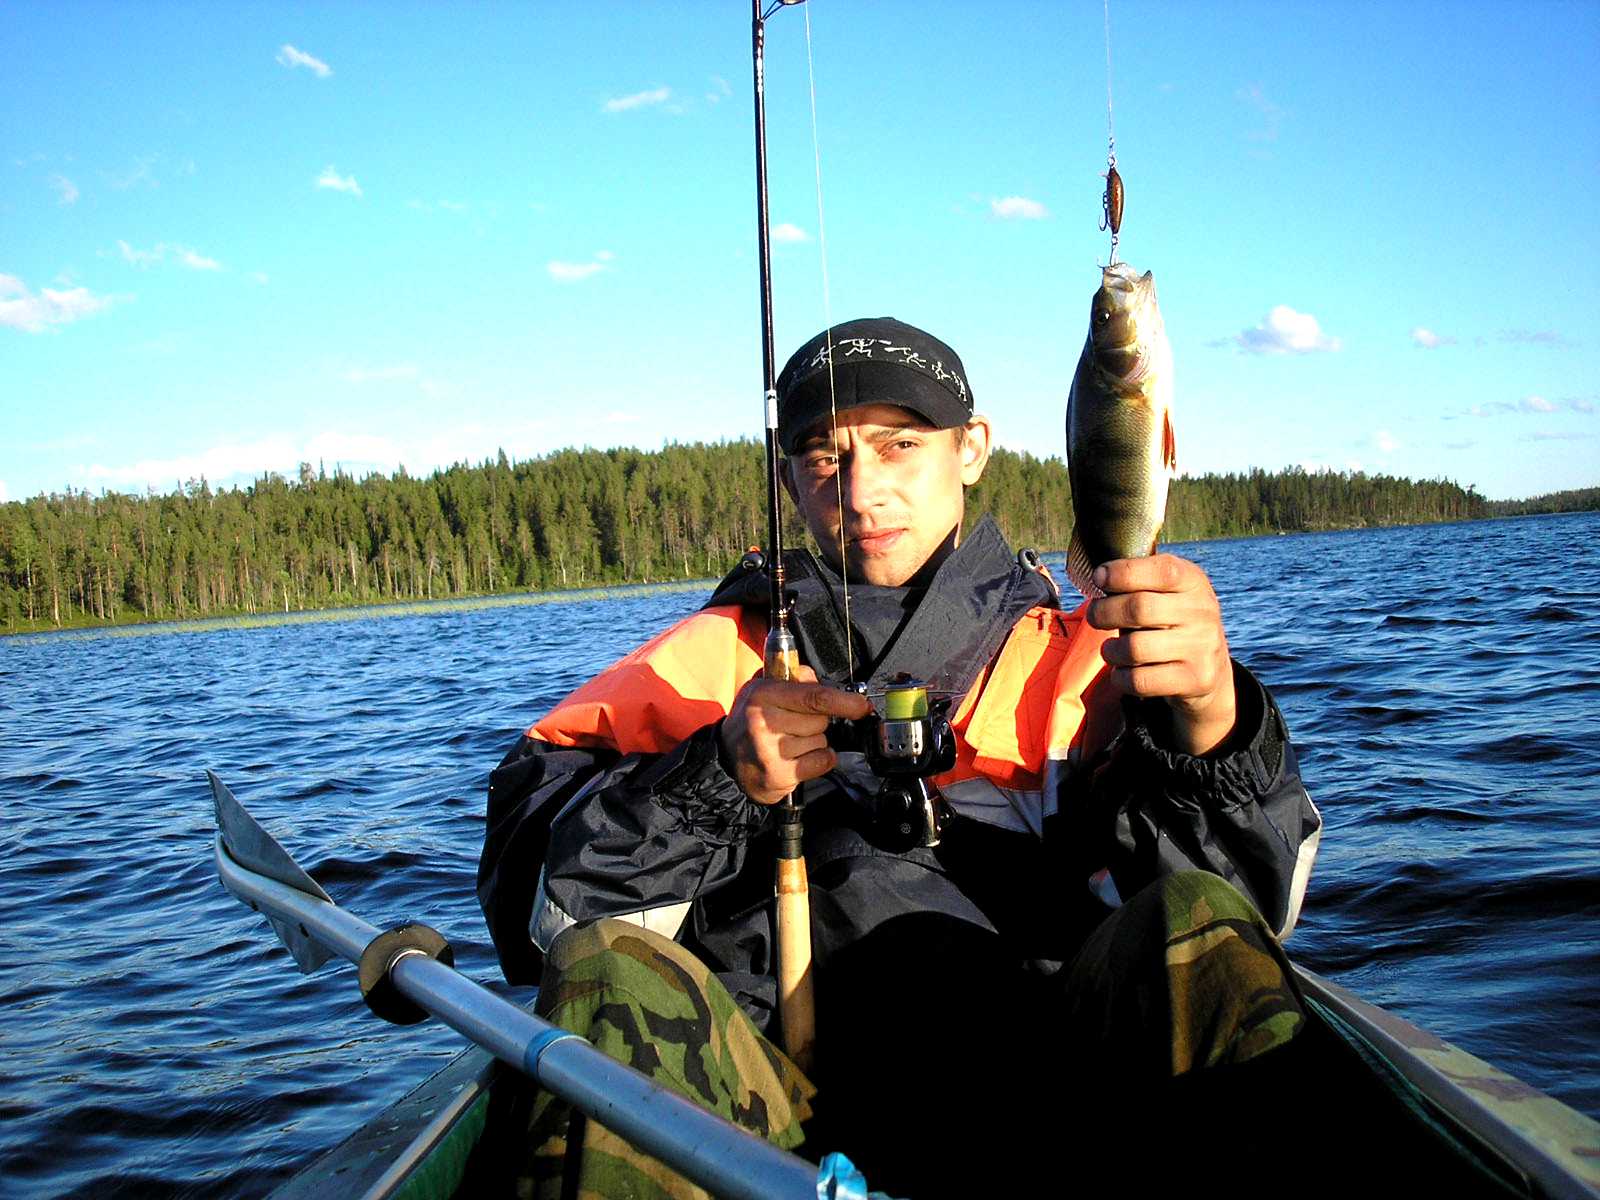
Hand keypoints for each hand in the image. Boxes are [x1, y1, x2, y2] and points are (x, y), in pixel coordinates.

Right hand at [719, 665, 873, 804]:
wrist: (727, 762)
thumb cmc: (751, 722)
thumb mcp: (762, 690)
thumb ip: (792, 678)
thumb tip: (819, 679)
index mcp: (763, 695)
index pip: (813, 696)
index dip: (843, 701)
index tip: (862, 705)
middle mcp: (765, 722)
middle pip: (821, 720)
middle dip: (818, 722)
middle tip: (795, 724)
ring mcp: (772, 751)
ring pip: (822, 741)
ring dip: (815, 742)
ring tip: (791, 743)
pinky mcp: (780, 775)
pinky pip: (822, 761)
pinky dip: (819, 759)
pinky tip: (800, 758)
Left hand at [1086, 554, 1236, 755]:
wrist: (1209, 668)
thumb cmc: (1171, 621)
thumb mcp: (1167, 592)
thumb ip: (1138, 580)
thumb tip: (1097, 577)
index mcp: (1193, 582)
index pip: (1162, 571)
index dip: (1122, 572)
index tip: (1098, 578)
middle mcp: (1203, 612)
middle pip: (1139, 609)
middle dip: (1103, 612)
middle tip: (1095, 617)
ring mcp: (1201, 647)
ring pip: (1134, 648)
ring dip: (1110, 650)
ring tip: (1111, 649)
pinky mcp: (1194, 679)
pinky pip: (1139, 680)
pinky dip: (1120, 677)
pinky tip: (1123, 670)